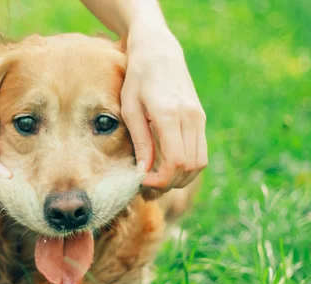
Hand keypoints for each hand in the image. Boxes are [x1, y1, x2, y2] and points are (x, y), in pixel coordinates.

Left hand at [121, 21, 207, 191]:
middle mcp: (190, 118)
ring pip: (199, 163)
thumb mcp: (129, 108)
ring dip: (180, 177)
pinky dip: (186, 166)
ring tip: (156, 178)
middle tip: (146, 184)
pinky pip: (200, 152)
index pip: (176, 162)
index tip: (141, 180)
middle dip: (169, 183)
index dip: (161, 180)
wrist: (159, 52)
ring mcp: (199, 118)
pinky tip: (166, 165)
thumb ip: (140, 141)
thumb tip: (143, 171)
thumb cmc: (137, 79)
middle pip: (189, 167)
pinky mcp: (200, 118)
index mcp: (169, 115)